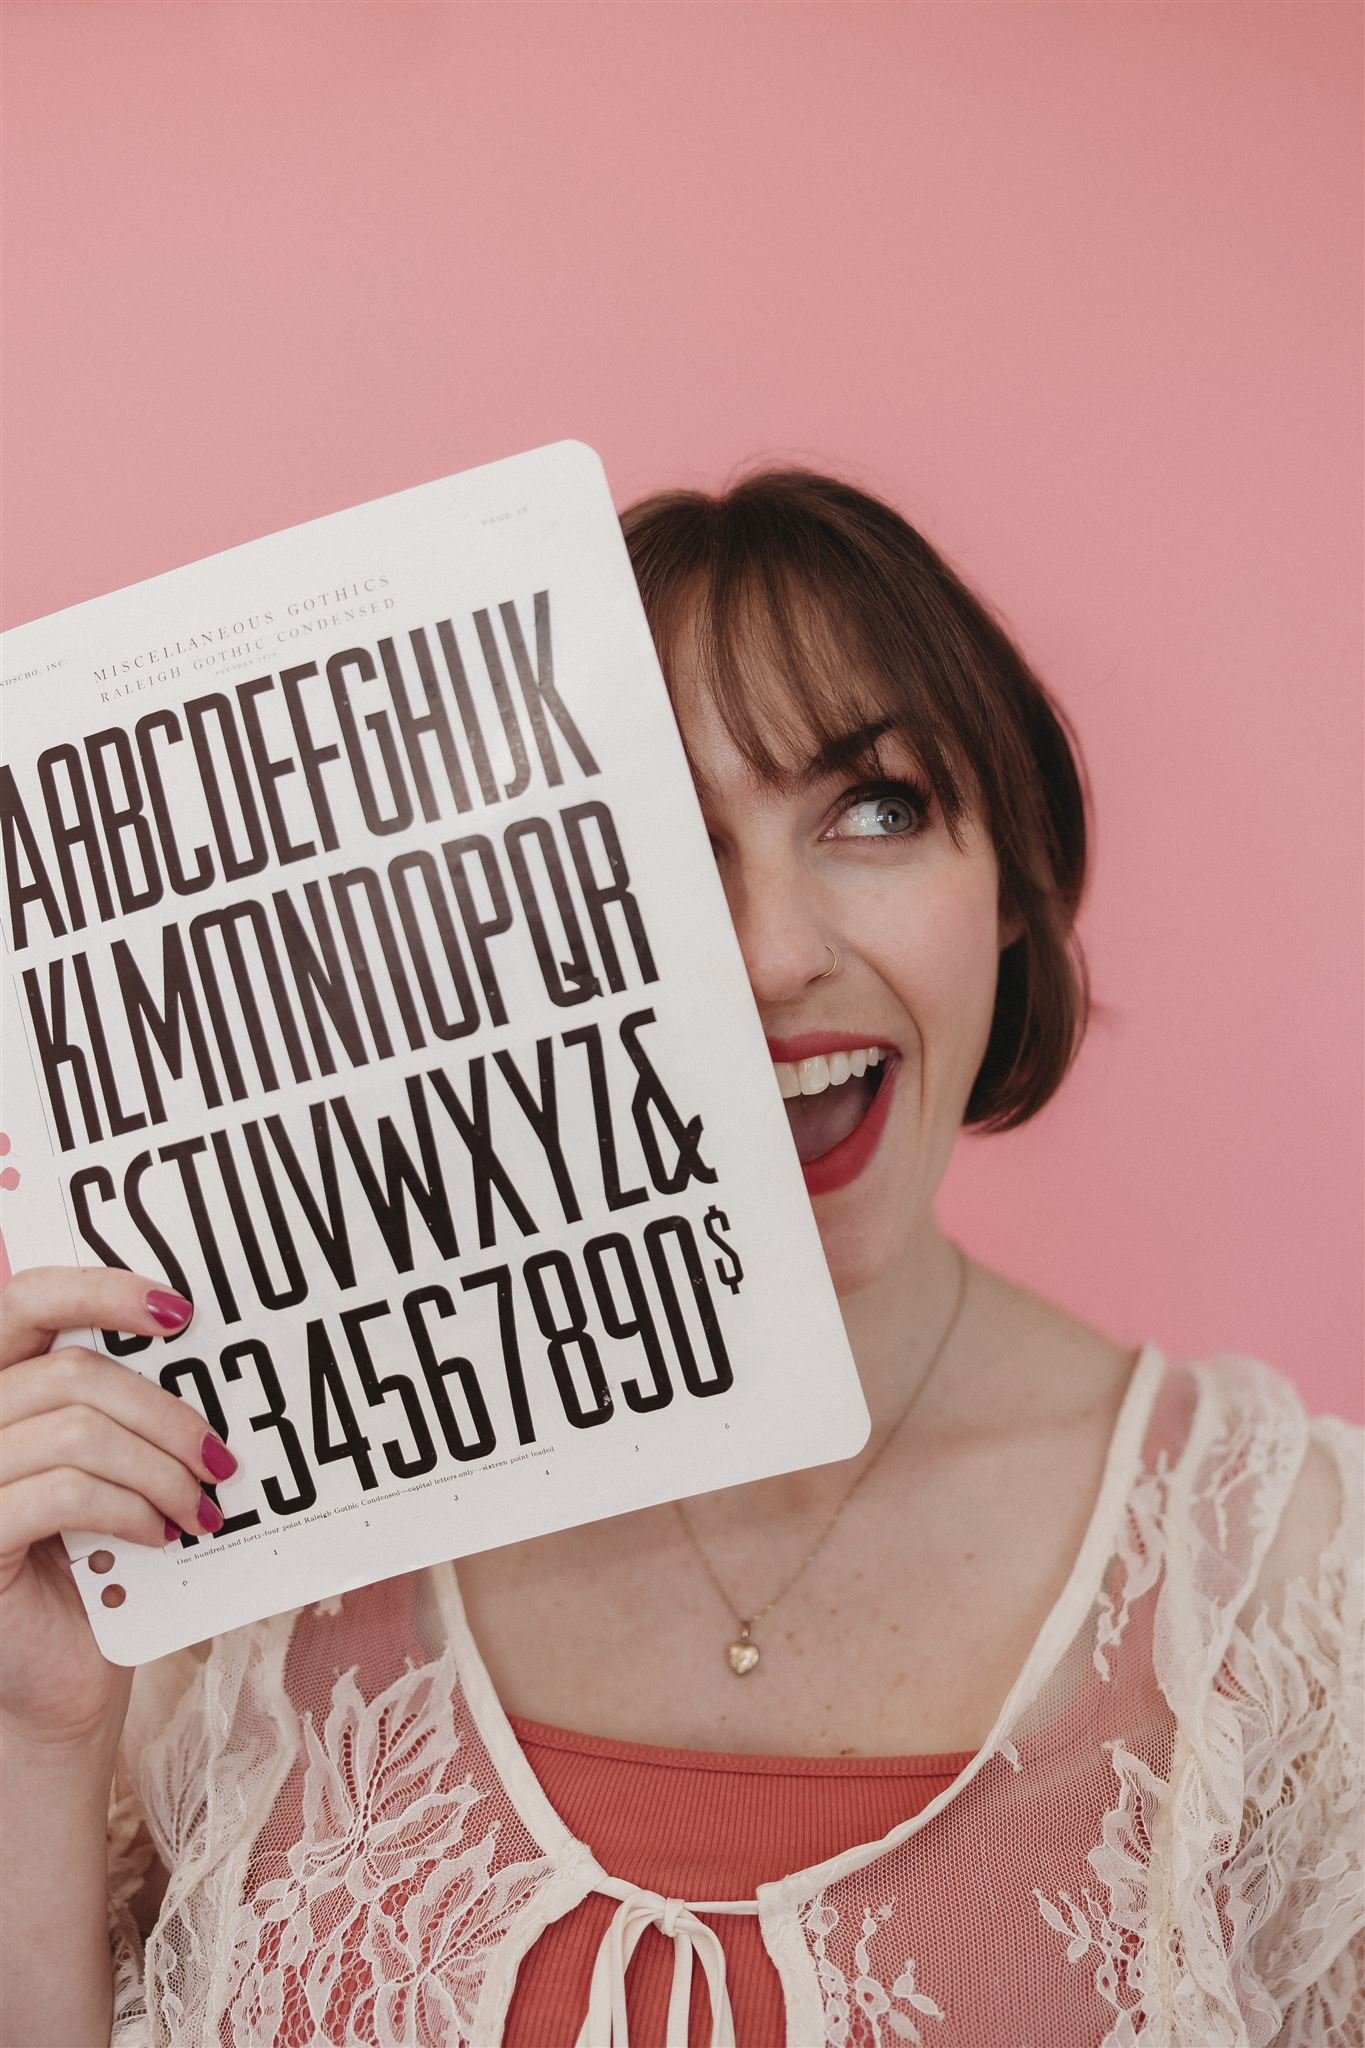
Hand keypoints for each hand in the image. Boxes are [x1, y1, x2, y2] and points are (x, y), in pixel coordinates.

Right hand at [0, 1267, 229, 1751]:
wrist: (57, 1687)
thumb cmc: (88, 1571)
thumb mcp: (105, 1471)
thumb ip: (118, 1411)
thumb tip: (197, 1347)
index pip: (24, 1299)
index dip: (100, 1289)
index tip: (181, 1311)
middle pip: (71, 1370)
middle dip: (165, 1411)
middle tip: (220, 1456)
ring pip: (77, 1431)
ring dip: (161, 1468)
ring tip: (200, 1507)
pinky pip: (64, 1493)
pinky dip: (130, 1508)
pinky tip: (162, 1535)